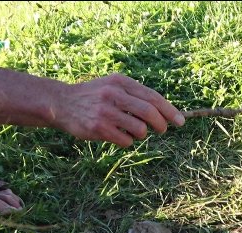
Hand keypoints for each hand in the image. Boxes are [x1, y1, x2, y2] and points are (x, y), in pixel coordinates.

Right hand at [52, 73, 184, 146]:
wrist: (61, 103)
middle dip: (161, 124)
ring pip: (140, 129)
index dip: (169, 110)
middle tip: (162, 130)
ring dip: (142, 134)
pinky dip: (127, 141)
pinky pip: (126, 140)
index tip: (179, 121)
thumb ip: (135, 95)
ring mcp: (106, 111)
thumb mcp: (113, 86)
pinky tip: (118, 136)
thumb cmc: (94, 97)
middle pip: (150, 113)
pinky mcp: (99, 128)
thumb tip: (165, 112)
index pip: (152, 97)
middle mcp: (113, 94)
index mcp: (120, 81)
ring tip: (133, 131)